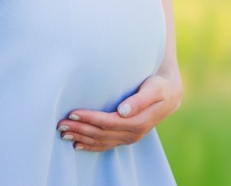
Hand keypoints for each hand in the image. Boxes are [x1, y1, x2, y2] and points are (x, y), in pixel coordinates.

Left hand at [56, 74, 182, 151]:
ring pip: (101, 141)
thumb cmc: (160, 86)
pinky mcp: (126, 138)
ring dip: (81, 137)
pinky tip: (77, 144)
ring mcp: (130, 138)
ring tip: (63, 133)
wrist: (170, 94)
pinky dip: (90, 146)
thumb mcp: (154, 88)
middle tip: (60, 124)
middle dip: (80, 129)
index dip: (90, 119)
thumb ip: (140, 99)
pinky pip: (106, 145)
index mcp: (139, 121)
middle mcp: (134, 133)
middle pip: (101, 134)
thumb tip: (123, 110)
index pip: (108, 122)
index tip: (73, 113)